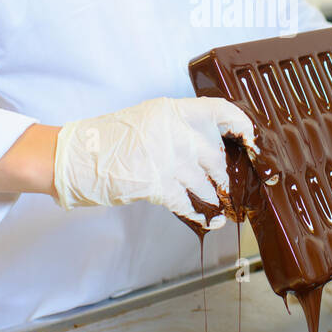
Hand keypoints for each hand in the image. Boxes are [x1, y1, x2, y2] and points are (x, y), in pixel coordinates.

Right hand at [52, 96, 258, 228]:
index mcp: (175, 112)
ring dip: (217, 198)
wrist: (78, 156)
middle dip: (227, 176)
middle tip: (231, 184)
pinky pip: (192, 204)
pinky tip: (210, 220)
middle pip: (219, 157)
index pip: (222, 112)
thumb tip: (211, 143)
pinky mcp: (158, 186)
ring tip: (224, 205)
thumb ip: (180, 127)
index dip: (244, 128)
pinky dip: (204, 215)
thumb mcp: (150, 118)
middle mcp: (176, 134)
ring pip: (210, 184)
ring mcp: (168, 161)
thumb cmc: (111, 138)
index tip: (253, 143)